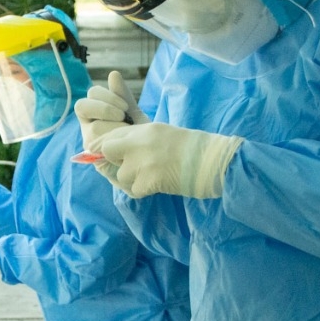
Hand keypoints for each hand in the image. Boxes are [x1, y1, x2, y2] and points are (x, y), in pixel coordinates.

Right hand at [74, 70, 148, 152]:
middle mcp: (88, 126)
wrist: (148, 158)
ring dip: (113, 127)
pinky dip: (115, 144)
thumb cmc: (138, 133)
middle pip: (83, 106)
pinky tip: (127, 144)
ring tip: (128, 132)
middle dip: (105, 109)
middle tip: (123, 116)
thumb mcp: (132, 112)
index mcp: (95, 111)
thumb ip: (122, 95)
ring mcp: (90, 143)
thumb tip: (113, 73)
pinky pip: (100, 148)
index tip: (125, 107)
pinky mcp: (95, 159)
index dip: (106, 96)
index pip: (91, 94)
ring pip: (93, 127)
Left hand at [96, 122, 243, 198]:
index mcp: (145, 129)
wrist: (212, 163)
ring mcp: (142, 163)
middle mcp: (140, 144)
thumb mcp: (162, 133)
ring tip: (152, 176)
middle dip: (114, 160)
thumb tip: (113, 149)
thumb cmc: (192, 148)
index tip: (108, 154)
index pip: (112, 134)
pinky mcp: (148, 182)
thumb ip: (138, 138)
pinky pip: (134, 190)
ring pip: (121, 175)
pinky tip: (157, 185)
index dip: (108, 146)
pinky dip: (143, 190)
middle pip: (107, 152)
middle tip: (130, 165)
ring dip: (132, 179)